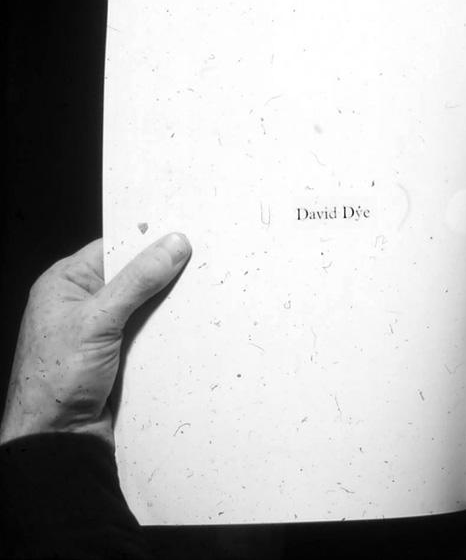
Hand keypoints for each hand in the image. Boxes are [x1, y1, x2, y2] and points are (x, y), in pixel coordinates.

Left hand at [1, 234, 190, 446]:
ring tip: (197, 300)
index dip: (148, 242)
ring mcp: (103, 331)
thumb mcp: (97, 320)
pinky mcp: (120, 356)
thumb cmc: (53, 381)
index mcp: (64, 284)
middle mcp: (83, 304)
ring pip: (147, 307)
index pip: (114, 248)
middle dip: (164, 277)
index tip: (183, 238)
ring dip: (169, 309)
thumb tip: (171, 246)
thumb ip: (137, 280)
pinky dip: (168, 334)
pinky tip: (187, 331)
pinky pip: (151, 334)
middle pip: (135, 277)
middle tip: (199, 267)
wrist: (57, 440)